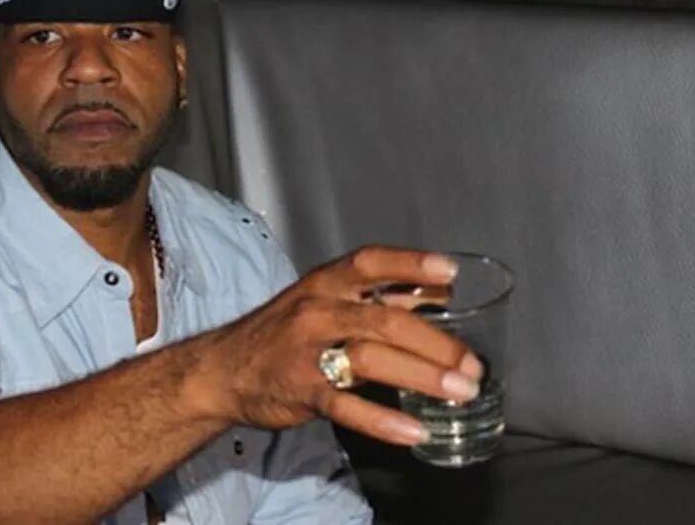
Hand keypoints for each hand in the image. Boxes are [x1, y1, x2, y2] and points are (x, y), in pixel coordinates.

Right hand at [199, 246, 482, 444]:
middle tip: (473, 364)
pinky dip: (382, 420)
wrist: (222, 369)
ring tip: (460, 393)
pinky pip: (346, 406)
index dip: (410, 264)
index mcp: (325, 284)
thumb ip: (380, 297)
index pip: (370, 263)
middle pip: (383, 319)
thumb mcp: (324, 300)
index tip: (450, 272)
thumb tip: (440, 292)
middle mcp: (317, 311)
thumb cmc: (282, 332)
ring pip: (369, 359)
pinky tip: (413, 431)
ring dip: (422, 376)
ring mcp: (306, 351)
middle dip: (435, 342)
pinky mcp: (300, 391)